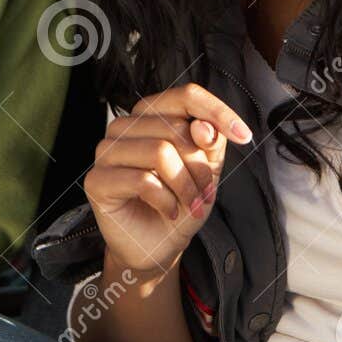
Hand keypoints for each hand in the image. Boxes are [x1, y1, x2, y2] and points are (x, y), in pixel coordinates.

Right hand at [86, 83, 251, 279]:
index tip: (244, 136)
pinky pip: (142, 180)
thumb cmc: (180, 201)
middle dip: (200, 166)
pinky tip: (169, 211)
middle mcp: (125, 126)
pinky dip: (166, 200)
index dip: (218, 112)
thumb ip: (209, 142)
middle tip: (206, 192)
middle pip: (175, 128)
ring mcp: (107, 151)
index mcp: (151, 114)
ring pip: (160, 152)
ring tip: (191, 204)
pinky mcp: (97, 180)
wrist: (157, 245)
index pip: (186, 96)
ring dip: (186, 185)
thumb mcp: (207, 169)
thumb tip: (202, 127)